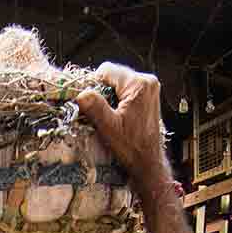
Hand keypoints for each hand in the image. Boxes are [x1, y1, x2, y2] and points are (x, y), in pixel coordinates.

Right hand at [76, 63, 173, 196]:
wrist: (148, 162)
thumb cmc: (131, 147)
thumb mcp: (109, 127)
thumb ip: (95, 107)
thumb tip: (81, 93)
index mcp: (139, 84)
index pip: (106, 70)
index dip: (94, 85)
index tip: (92, 104)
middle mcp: (147, 81)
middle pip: (113, 76)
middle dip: (103, 92)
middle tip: (102, 113)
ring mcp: (150, 88)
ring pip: (118, 84)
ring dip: (110, 97)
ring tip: (111, 117)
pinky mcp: (149, 96)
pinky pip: (125, 91)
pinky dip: (118, 101)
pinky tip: (118, 117)